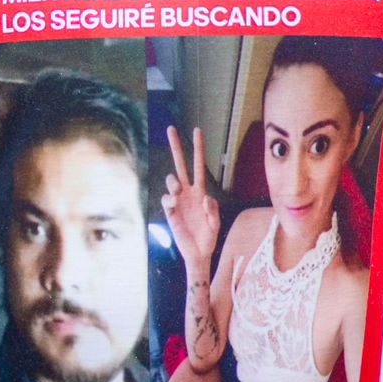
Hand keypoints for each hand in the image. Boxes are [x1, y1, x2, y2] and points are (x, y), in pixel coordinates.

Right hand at [162, 125, 219, 268]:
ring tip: (178, 191)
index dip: (198, 148)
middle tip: (171, 128)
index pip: (198, 165)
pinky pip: (166, 199)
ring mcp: (178, 201)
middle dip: (176, 146)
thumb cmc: (209, 237)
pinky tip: (174, 205)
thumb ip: (213, 210)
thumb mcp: (216, 222)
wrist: (198, 253)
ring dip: (174, 182)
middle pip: (180, 164)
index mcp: (200, 191)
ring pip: (172, 180)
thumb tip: (204, 198)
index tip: (196, 131)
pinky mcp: (170, 212)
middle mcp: (188, 192)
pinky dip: (170, 200)